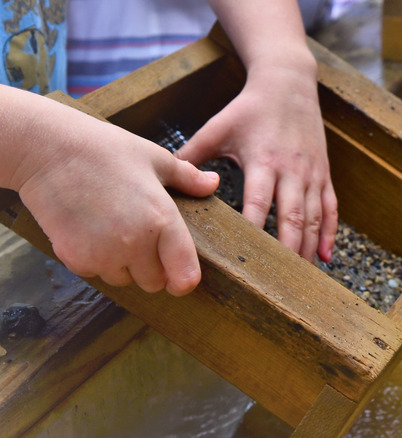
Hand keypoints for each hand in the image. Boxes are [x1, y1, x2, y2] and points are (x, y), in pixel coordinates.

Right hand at [17, 118, 218, 295]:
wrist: (47, 150)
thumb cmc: (105, 150)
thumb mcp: (155, 158)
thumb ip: (187, 178)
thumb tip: (213, 183)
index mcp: (162, 220)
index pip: (184, 276)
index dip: (184, 279)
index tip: (180, 275)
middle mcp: (135, 244)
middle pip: (154, 283)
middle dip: (152, 267)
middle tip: (141, 237)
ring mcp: (103, 254)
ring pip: (124, 280)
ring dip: (123, 265)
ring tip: (113, 228)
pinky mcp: (75, 259)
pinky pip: (95, 273)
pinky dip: (95, 260)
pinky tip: (90, 229)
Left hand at [175, 64, 337, 262]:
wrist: (289, 82)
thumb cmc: (249, 108)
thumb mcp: (218, 127)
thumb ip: (192, 155)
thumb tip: (164, 181)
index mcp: (263, 159)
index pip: (258, 203)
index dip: (254, 232)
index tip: (245, 258)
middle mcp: (291, 169)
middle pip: (291, 217)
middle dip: (286, 251)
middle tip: (278, 283)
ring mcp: (312, 173)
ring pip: (313, 218)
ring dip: (307, 249)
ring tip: (300, 279)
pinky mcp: (324, 174)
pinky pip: (331, 209)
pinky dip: (329, 234)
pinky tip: (325, 258)